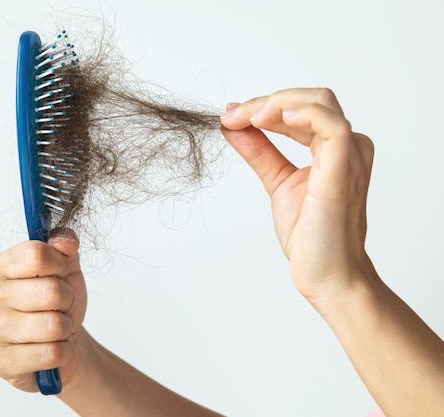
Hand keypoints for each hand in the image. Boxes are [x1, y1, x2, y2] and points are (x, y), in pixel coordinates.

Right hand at [0, 228, 87, 391]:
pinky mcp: (0, 361)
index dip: (60, 264)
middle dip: (66, 300)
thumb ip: (65, 244)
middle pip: (51, 291)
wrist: (62, 343)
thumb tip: (65, 241)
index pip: (36, 255)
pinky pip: (51, 353)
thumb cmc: (59, 303)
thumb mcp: (67, 268)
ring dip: (65, 328)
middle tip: (58, 306)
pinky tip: (49, 348)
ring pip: (53, 325)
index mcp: (0, 267)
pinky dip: (61, 352)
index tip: (61, 273)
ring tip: (54, 328)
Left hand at [220, 88, 374, 299]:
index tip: (230, 116)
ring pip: (319, 103)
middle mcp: (347, 148)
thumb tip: (234, 126)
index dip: (263, 107)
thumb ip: (259, 151)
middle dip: (265, 102)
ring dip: (276, 104)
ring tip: (247, 117)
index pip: (301, 109)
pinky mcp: (342, 171)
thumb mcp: (276, 181)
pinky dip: (302, 114)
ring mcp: (349, 157)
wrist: (325, 273)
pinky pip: (331, 127)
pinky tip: (273, 118)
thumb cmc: (311, 234)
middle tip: (232, 115)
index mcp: (334, 149)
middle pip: (311, 99)